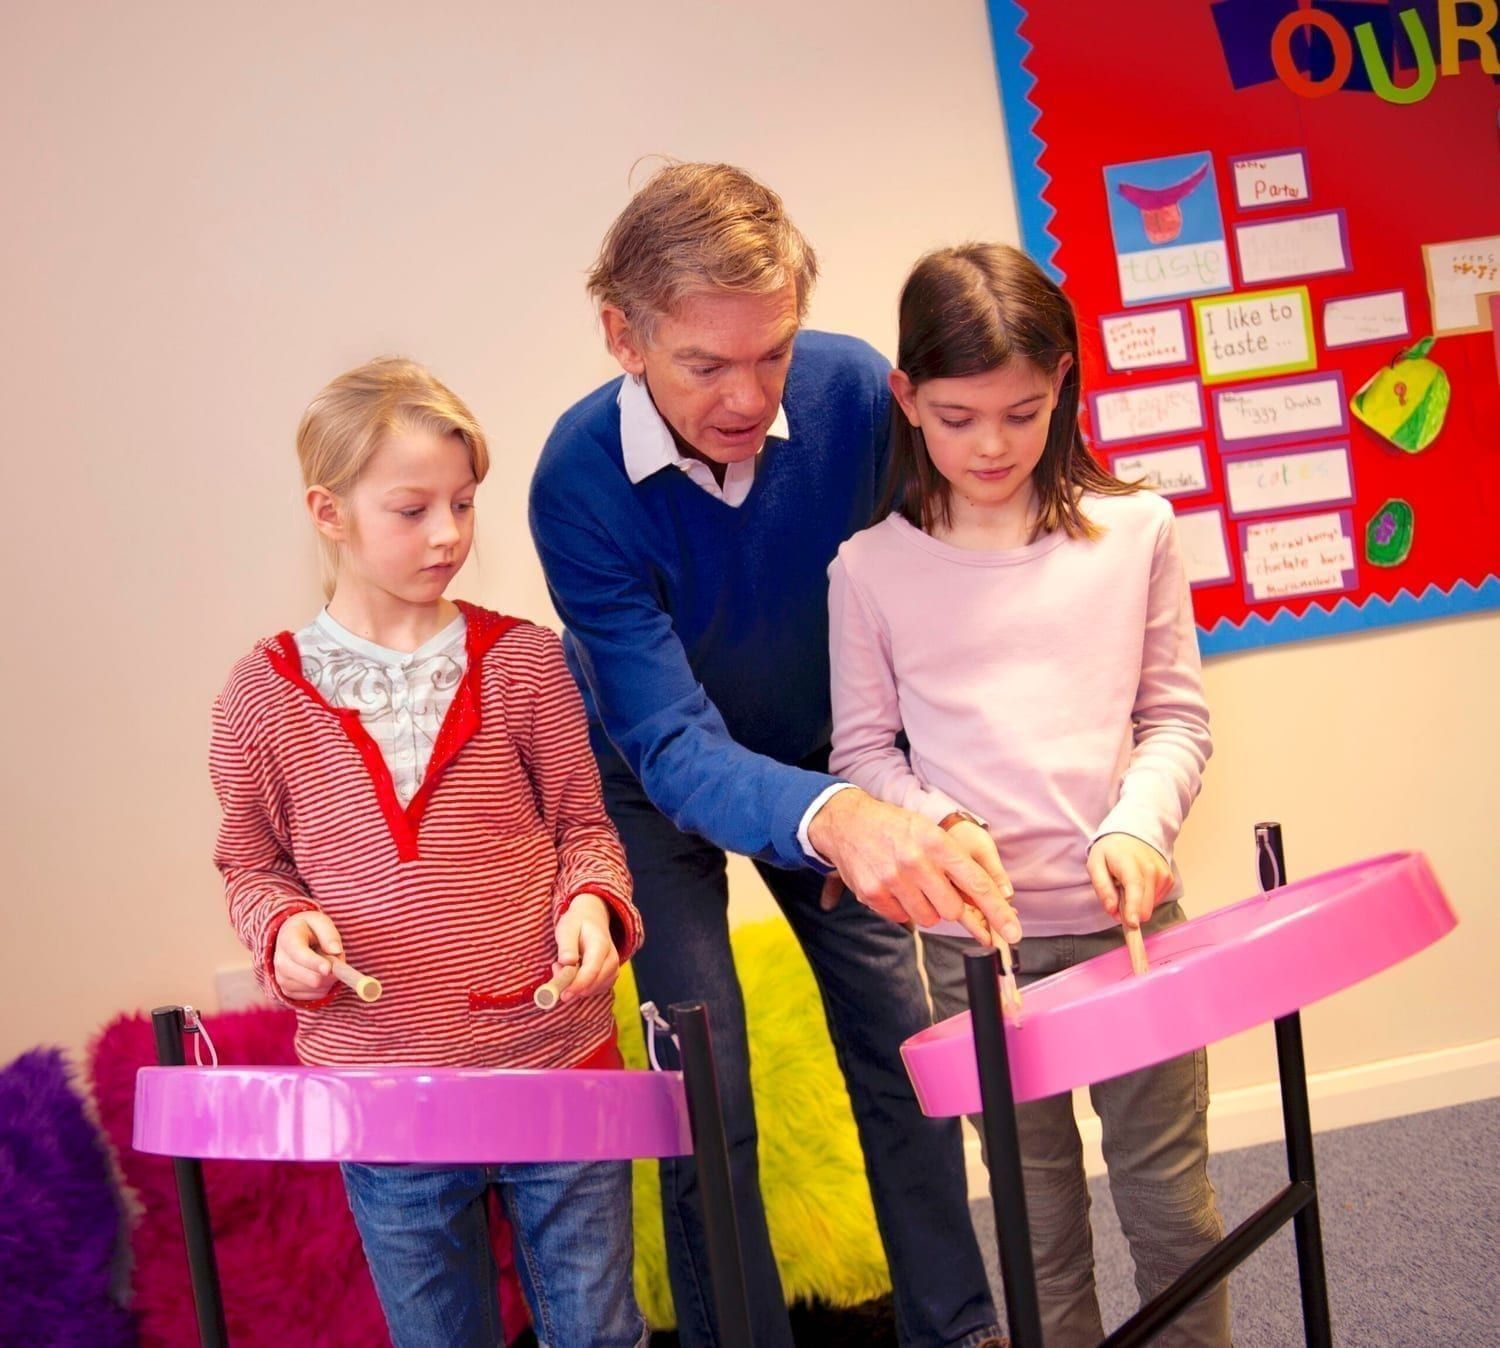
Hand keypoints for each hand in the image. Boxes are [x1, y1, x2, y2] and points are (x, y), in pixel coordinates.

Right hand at [274, 911, 343, 1001]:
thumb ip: (329, 934)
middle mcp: (280, 962)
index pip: (300, 956)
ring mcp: (282, 978)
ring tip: (325, 962)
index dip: (315, 964)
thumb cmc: (309, 929)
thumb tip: (336, 951)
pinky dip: (324, 986)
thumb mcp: (320, 922)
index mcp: (287, 940)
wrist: (292, 938)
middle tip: (336, 959)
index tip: (328, 968)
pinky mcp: (288, 991)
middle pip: (312, 978)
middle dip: (331, 972)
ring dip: (329, 978)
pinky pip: (315, 995)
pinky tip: (320, 972)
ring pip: (316, 988)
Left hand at [553, 894, 620, 1003]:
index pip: (592, 971)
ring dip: (574, 985)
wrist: (593, 919)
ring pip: (592, 989)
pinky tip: (572, 972)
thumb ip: (566, 946)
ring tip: (562, 965)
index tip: (562, 995)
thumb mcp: (567, 928)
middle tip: (555, 967)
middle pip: (593, 984)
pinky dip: (580, 987)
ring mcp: (613, 969)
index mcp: (601, 945)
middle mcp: (612, 959)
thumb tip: (567, 962)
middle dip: (571, 985)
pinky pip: (593, 990)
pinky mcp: (609, 977)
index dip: (577, 985)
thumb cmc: (577, 924)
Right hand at [807, 789, 1020, 943]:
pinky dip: (902, 909)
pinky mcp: (873, 893)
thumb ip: (958, 865)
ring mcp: (892, 878)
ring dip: (926, 908)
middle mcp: (915, 860)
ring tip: (911, 884)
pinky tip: (893, 887)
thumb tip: (991, 898)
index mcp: (936, 841)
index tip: (1013, 932)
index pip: (976, 883)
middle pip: (952, 909)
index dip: (998, 912)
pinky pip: (902, 919)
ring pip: (928, 918)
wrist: (847, 822)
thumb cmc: (896, 828)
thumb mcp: (930, 833)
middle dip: (950, 907)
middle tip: (936, 890)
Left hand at [1087, 833, 1172, 927]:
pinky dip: (1145, 897)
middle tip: (1117, 892)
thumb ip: (1102, 887)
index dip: (1133, 908)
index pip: (1135, 888)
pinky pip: (1156, 901)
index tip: (1132, 924)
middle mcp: (1152, 869)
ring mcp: (1163, 875)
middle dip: (1129, 909)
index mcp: (1130, 864)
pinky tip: (1139, 883)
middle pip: (1144, 905)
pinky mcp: (1169, 880)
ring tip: (1127, 883)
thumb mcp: (1095, 864)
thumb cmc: (1111, 851)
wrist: (1133, 834)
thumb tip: (1112, 909)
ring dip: (1137, 902)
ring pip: (1150, 907)